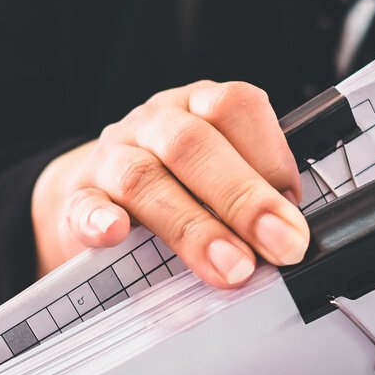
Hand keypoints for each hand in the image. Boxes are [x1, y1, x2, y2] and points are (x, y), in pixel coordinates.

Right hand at [31, 81, 309, 285]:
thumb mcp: (216, 174)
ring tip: (231, 268)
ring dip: (193, 227)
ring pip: (144, 178)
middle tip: (281, 245)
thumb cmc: (174, 184)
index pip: (236, 106)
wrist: (93, 193)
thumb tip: (296, 238)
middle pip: (194, 146)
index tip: (295, 210)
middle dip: (244, 199)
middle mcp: (155, 124)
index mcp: (199, 107)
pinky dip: (100, 220)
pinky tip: (117, 234)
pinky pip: (85, 204)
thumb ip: (254, 194)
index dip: (271, 155)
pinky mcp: (78, 197)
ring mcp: (112, 158)